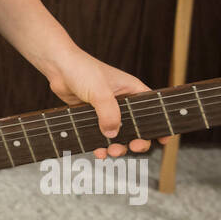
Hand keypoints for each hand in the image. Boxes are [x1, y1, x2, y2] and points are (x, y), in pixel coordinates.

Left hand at [43, 48, 171, 158]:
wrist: (58, 67)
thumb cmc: (82, 69)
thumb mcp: (100, 92)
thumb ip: (109, 114)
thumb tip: (113, 134)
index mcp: (132, 91)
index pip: (153, 109)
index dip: (159, 124)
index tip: (162, 139)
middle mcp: (123, 101)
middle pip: (137, 127)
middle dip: (136, 140)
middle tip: (133, 147)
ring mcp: (107, 110)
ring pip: (118, 134)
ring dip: (117, 146)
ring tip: (111, 152)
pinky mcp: (92, 116)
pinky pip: (100, 135)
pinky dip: (101, 145)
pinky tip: (98, 151)